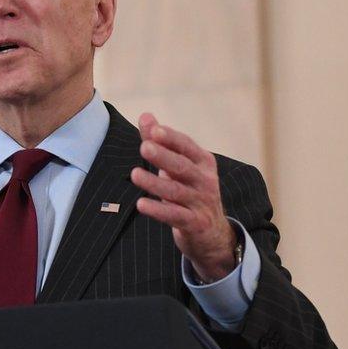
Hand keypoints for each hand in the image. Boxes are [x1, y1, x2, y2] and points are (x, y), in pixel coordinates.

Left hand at [130, 113, 236, 281]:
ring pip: (176, 191)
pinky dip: (158, 210)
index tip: (154, 130)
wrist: (213, 232)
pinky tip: (141, 204)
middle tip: (144, 147)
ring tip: (135, 174)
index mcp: (203, 162)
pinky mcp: (195, 223)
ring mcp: (201, 202)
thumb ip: (161, 142)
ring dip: (155, 183)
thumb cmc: (191, 190)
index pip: (187, 146)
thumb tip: (145, 116)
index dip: (171, 138)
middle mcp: (205, 180)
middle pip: (182, 166)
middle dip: (163, 156)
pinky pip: (175, 215)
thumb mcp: (179, 166)